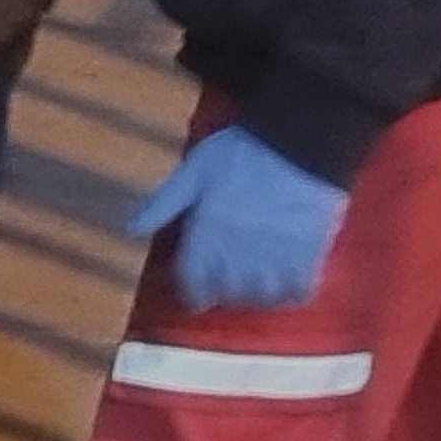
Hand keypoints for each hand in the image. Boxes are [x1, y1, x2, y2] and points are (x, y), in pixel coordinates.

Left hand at [129, 121, 348, 313]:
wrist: (298, 143)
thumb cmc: (242, 152)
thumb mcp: (193, 169)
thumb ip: (164, 202)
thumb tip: (132, 229)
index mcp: (206, 236)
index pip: (192, 283)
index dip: (193, 291)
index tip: (197, 293)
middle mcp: (237, 255)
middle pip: (227, 293)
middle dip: (224, 289)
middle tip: (228, 279)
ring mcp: (274, 259)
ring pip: (261, 297)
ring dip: (256, 293)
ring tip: (257, 281)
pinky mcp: (308, 256)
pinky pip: (298, 292)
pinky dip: (291, 291)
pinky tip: (287, 281)